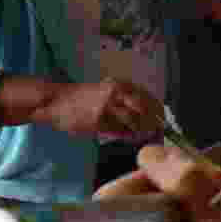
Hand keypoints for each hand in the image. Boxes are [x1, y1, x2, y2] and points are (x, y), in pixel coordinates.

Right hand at [28, 80, 165, 138]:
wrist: (56, 101)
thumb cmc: (82, 98)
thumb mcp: (106, 90)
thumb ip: (125, 98)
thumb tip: (149, 114)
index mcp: (119, 84)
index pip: (148, 97)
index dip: (158, 110)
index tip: (164, 120)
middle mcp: (115, 93)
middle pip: (144, 110)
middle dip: (153, 122)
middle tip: (157, 131)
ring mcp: (107, 107)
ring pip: (133, 122)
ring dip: (140, 131)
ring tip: (142, 135)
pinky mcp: (98, 121)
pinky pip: (118, 132)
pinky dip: (125, 135)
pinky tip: (127, 137)